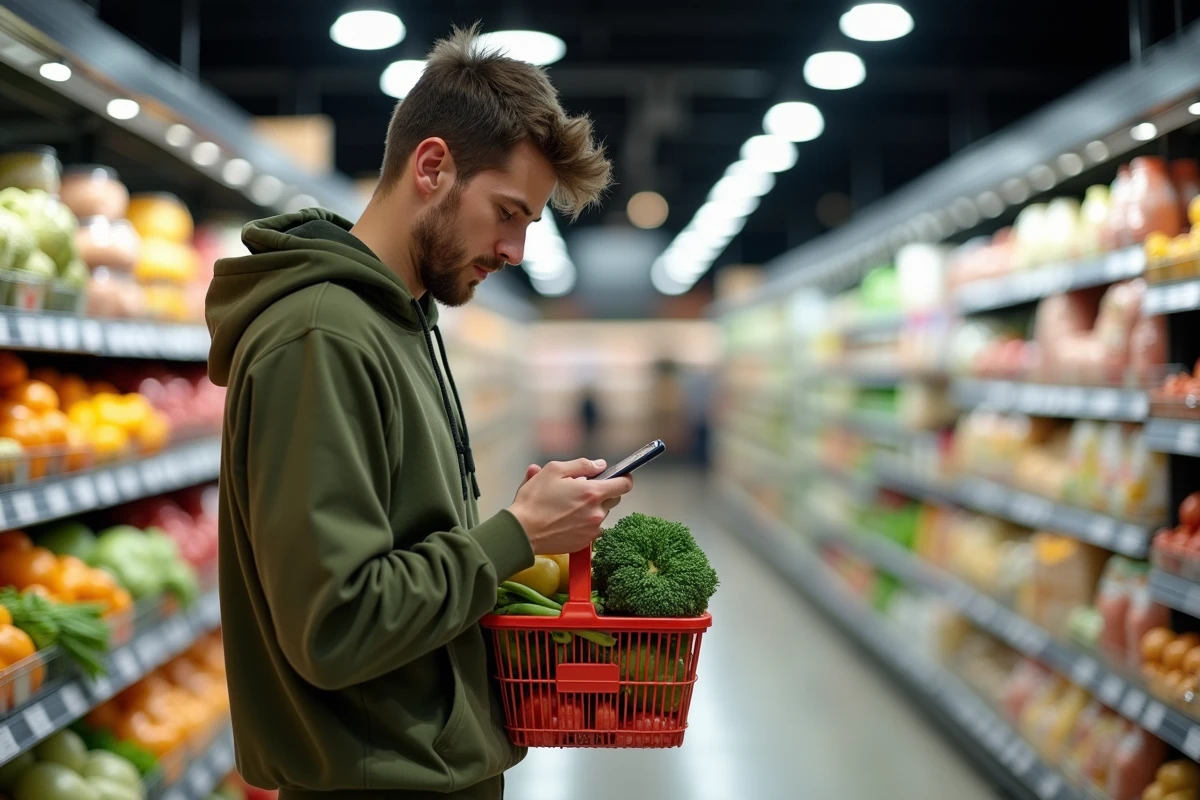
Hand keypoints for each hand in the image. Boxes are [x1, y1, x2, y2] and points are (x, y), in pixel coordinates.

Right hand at [508, 458, 633, 554]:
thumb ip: (582, 465)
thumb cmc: (534, 500)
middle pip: (614, 499)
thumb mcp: (554, 470)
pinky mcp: (584, 543)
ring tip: (569, 506)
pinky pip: (592, 529)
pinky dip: (585, 523)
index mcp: (592, 493)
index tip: (620, 476)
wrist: (522, 532)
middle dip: (603, 492)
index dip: (624, 478)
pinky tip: (567, 520)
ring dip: (592, 508)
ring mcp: (592, 530)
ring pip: (602, 514)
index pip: (624, 485)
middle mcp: (597, 513)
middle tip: (582, 490)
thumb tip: (600, 465)